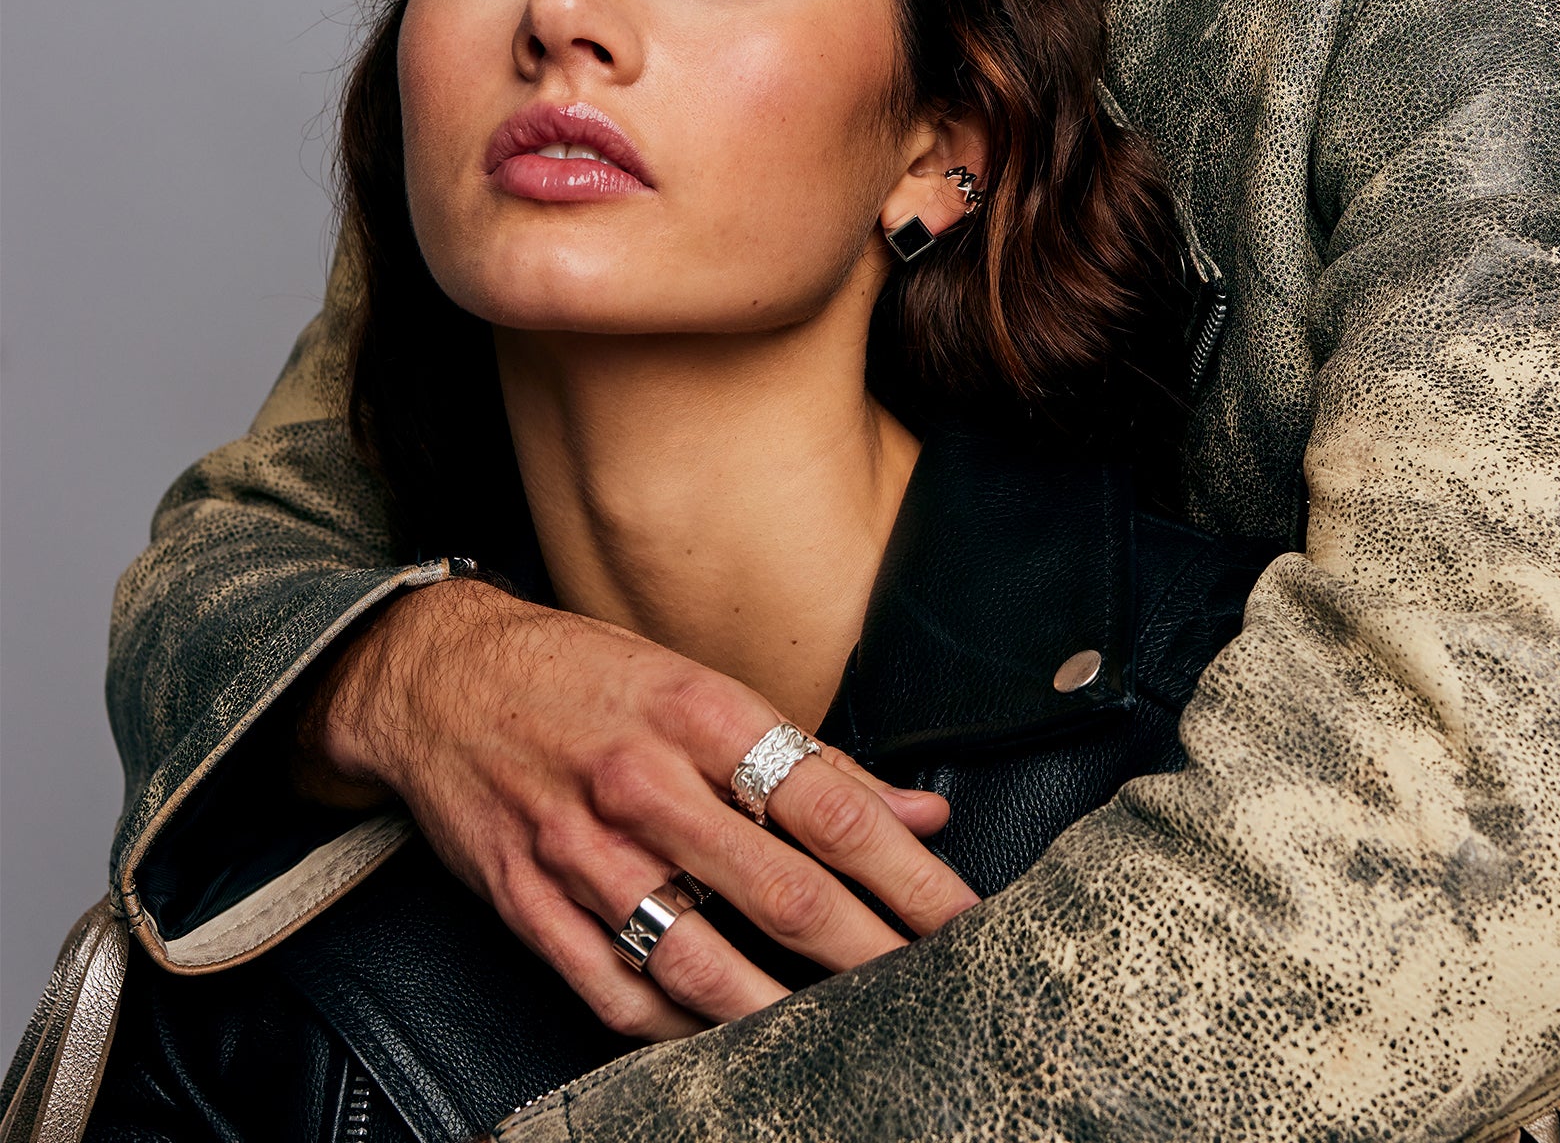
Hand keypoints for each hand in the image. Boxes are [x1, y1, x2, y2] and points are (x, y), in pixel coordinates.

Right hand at [294, 580, 977, 1039]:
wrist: (438, 678)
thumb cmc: (585, 675)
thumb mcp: (699, 684)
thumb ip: (812, 757)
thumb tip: (921, 814)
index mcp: (697, 711)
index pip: (828, 802)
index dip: (906, 870)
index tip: (962, 913)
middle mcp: (643, 783)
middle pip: (780, 889)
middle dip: (871, 950)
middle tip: (933, 987)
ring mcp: (581, 851)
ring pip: (701, 959)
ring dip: (785, 1008)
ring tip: (849, 1033)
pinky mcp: (530, 904)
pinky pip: (618, 992)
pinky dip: (682, 1030)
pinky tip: (734, 1042)